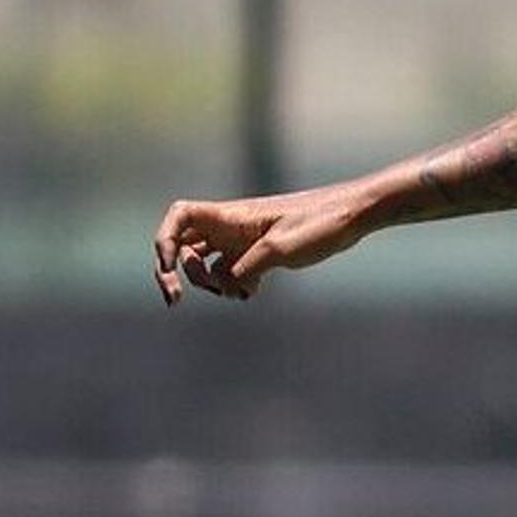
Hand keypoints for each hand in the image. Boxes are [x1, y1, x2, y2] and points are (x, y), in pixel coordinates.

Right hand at [151, 182, 370, 303]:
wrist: (353, 215)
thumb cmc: (320, 223)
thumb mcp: (281, 248)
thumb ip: (246, 268)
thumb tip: (226, 286)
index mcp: (230, 216)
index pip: (179, 217)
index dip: (163, 240)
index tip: (168, 267)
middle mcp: (231, 226)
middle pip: (183, 248)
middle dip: (181, 275)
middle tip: (179, 300)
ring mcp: (244, 240)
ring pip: (207, 264)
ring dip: (211, 284)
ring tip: (237, 292)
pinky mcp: (260, 253)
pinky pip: (232, 272)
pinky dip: (235, 286)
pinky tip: (254, 292)